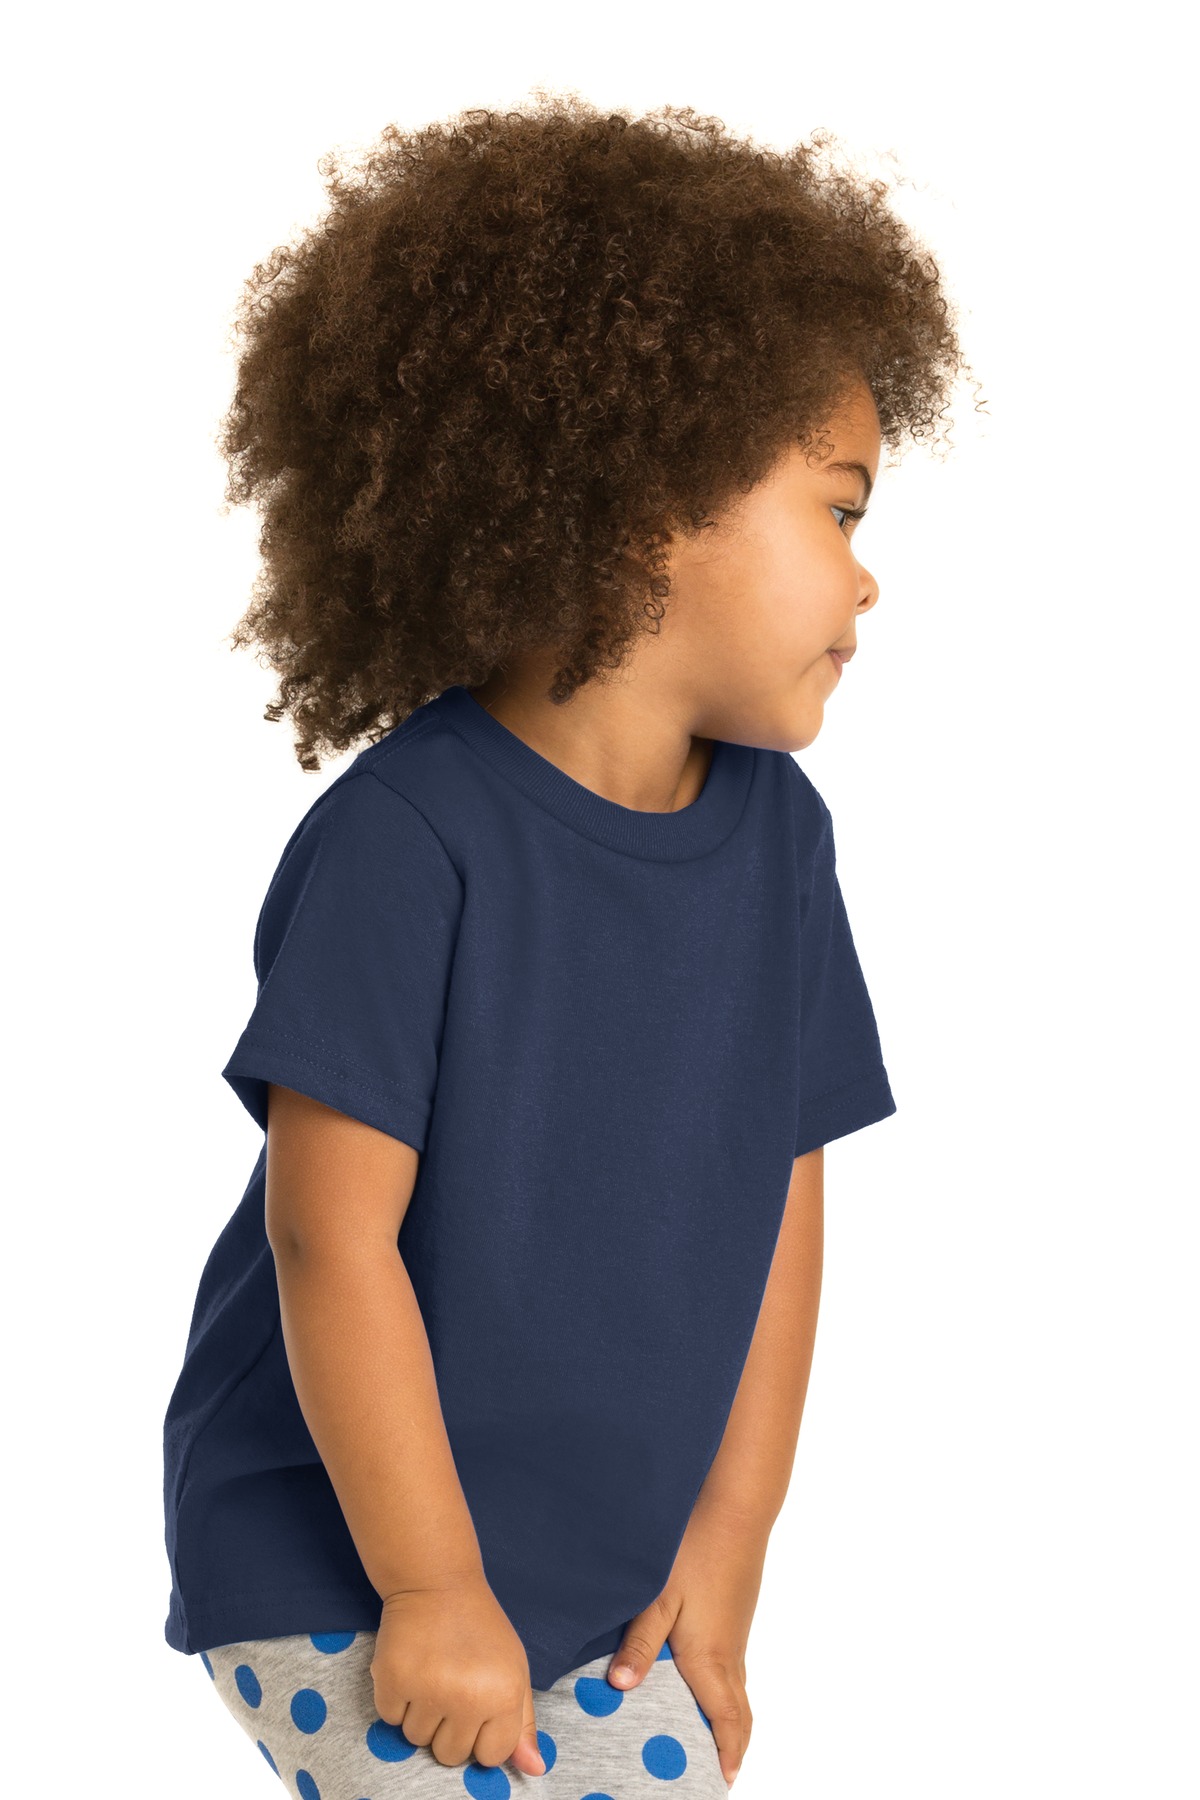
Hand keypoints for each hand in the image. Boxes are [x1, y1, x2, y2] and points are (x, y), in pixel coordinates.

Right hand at [370, 1568, 545, 1776]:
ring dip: (421, 1713)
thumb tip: (534, 1771)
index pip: (490, 1756)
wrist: (437, 1582)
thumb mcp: (514, 1670)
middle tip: (451, 1684)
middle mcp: (466, 1697)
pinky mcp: (391, 1679)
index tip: (478, 1705)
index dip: (482, 1734)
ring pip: (417, 1739)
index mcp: (503, 1695)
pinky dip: (396, 1699)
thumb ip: (523, 1725)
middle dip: (448, 1727)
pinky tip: (411, 1666)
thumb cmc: (481, 1629)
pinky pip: (390, 1718)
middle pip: (449, 1755)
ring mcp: (426, 1689)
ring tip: (431, 1672)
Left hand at [605, 1499, 768, 1786]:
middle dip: (730, 1744)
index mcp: (709, 1657)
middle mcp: (729, 1651)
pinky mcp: (735, 1612)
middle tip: (719, 1770)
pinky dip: (724, 1688)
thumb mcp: (658, 1597)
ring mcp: (735, 1630)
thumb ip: (640, 1643)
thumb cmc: (696, 1550)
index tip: (724, 1780)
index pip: (724, 1719)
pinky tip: (702, 1679)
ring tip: (711, 1736)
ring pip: (737, 1687)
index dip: (727, 1752)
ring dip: (727, 1716)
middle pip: (737, 1711)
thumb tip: (619, 1688)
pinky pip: (733, 1664)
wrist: (735, 1507)